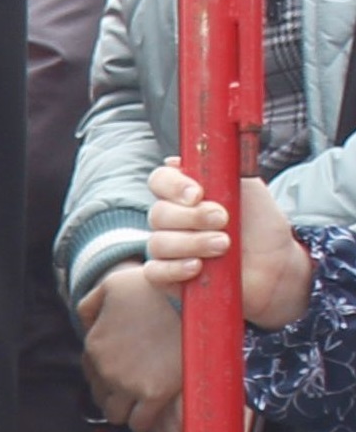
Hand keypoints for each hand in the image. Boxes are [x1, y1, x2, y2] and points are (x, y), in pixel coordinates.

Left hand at [78, 259, 189, 431]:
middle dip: (113, 393)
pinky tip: (147, 415)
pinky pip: (138, 423)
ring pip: (115, 413)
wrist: (191, 295)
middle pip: (100, 395)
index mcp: (94, 344)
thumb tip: (85, 324)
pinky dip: (140, 423)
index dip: (105, 373)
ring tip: (139, 403)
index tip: (124, 369)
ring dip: (124, 411)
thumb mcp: (111, 285)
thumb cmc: (154, 286)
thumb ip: (90, 305)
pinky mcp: (154, 393)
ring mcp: (127, 382)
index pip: (90, 371)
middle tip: (133, 387)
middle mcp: (105, 367)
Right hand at [143, 161, 311, 331]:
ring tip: (224, 246)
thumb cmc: (261, 226)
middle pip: (158, 213)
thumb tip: (193, 154)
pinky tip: (198, 267)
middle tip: (224, 220)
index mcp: (186, 194)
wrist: (277, 264)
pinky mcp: (168, 277)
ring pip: (159, 242)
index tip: (198, 194)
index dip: (172, 185)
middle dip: (193, 217)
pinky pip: (155, 272)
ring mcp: (168, 248)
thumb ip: (225, 168)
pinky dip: (175, 269)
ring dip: (193, 243)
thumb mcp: (250, 189)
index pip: (160, 180)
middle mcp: (173, 219)